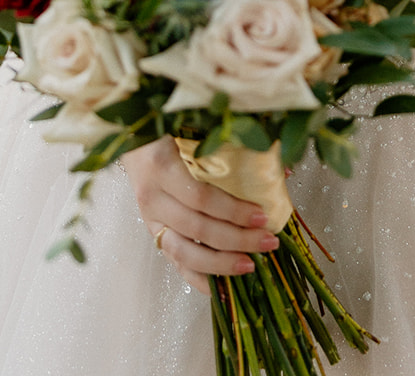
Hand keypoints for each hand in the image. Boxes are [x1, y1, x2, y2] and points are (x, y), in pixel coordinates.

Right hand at [122, 137, 278, 294]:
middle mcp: (153, 196)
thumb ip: (234, 146)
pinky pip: (174, 262)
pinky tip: (221, 286)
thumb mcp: (197, 129)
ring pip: (184, 252)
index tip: (263, 215)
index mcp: (162, 166)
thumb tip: (281, 170)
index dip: (233, 210)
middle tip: (267, 242)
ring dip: (220, 263)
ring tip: (250, 265)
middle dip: (236, 239)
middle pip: (197, 228)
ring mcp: (150, 218)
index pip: (201, 197)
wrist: (133, 137)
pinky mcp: (153, 232)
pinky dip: (198, 277)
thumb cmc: (170, 129)